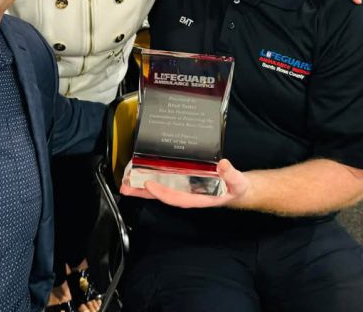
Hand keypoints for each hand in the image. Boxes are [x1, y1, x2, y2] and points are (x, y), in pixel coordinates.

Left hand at [120, 159, 250, 208]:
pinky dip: (153, 177)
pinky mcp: (183, 181)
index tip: (149, 185)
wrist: (237, 189)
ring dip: (142, 187)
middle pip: (162, 195)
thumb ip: (231, 174)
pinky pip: (166, 181)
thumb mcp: (237, 181)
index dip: (162, 192)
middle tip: (124, 187)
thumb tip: (223, 165)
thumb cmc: (236, 187)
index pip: (176, 197)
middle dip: (143, 193)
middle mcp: (187, 194)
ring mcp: (184, 188)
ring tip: (125, 182)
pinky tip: (141, 173)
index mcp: (198, 198)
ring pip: (160, 189)